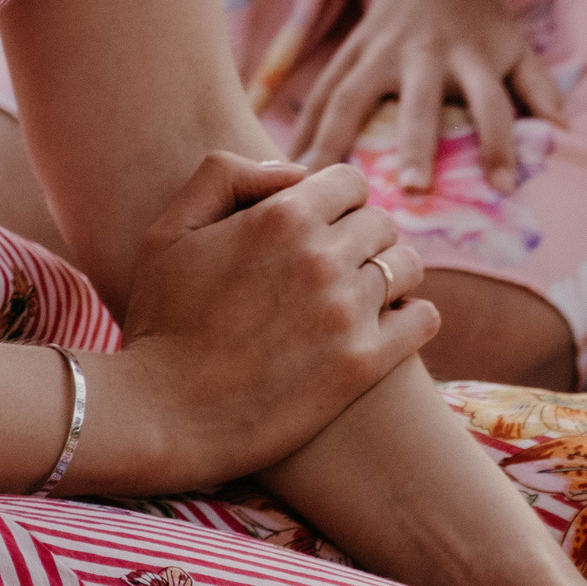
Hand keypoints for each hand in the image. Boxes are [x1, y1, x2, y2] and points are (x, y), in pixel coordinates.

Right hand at [96, 154, 436, 488]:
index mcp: (281, 217)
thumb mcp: (169, 229)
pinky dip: (413, 315)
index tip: (321, 224)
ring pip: (408, 267)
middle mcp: (322, 258)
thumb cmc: (162, 320)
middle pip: (382, 224)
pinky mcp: (366, 362)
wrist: (164, 413)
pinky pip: (424, 318)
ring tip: (359, 295)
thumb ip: (224, 177)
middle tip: (335, 265)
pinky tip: (389, 324)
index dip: (337, 199)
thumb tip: (293, 171)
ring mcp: (349, 311)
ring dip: (389, 275)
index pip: (350, 182)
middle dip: (362, 237)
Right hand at [291, 0, 565, 193]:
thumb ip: (539, 89)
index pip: (492, 104)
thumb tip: (565, 133)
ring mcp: (378, 51)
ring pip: (350, 97)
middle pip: (419, 103)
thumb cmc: (483, 22)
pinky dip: (303, 127)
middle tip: (413, 192)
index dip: (500, 143)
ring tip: (318, 188)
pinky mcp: (348, 51)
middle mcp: (424, 54)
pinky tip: (288, 164)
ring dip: (334, 142)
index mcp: (471, 58)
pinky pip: (319, 93)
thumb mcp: (517, 47)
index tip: (503, 189)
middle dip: (417, 146)